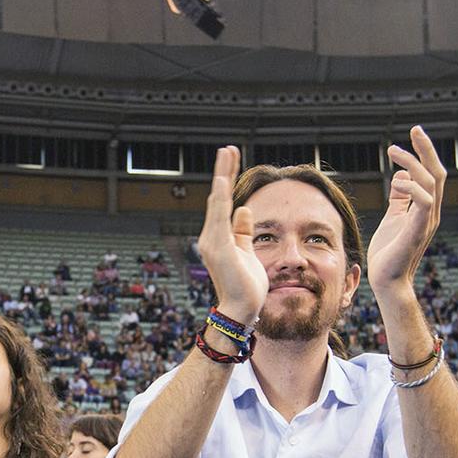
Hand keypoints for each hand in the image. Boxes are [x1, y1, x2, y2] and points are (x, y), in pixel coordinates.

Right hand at [196, 146, 266, 323]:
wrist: (240, 309)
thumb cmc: (245, 286)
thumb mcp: (247, 252)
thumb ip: (243, 231)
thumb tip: (244, 209)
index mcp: (218, 238)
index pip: (223, 203)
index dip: (228, 181)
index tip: (232, 160)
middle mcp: (210, 236)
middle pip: (217, 196)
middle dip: (224, 170)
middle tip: (228, 148)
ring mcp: (212, 241)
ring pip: (216, 200)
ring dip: (223, 175)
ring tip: (227, 153)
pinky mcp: (217, 246)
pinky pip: (219, 215)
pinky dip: (220, 196)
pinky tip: (223, 179)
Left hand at [366, 126, 446, 298]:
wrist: (387, 281)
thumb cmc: (389, 252)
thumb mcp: (394, 217)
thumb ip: (400, 198)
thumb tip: (402, 174)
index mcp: (425, 208)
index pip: (432, 174)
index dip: (425, 152)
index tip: (413, 134)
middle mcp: (430, 213)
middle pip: (437, 173)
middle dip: (426, 149)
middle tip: (414, 129)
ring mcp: (426, 222)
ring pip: (431, 182)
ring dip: (413, 162)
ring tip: (393, 152)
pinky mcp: (417, 231)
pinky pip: (425, 202)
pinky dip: (413, 187)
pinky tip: (396, 181)